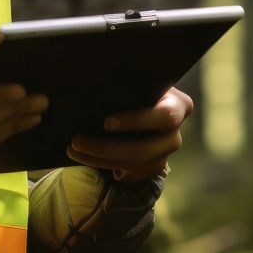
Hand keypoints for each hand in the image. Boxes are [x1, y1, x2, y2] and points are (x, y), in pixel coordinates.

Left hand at [66, 86, 192, 182]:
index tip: (106, 122)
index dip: (136, 121)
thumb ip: (126, 83)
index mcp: (179, 106)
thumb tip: (87, 81)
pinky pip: (126, 172)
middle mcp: (175, 134)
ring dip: (98, 158)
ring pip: (132, 164)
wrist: (144, 110)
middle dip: (107, 148)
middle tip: (77, 139)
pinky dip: (100, 164)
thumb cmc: (139, 90)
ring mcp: (164, 155)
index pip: (165, 116)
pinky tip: (82, 155)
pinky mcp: (151, 169)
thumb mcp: (140, 83)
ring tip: (72, 147)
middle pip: (144, 149)